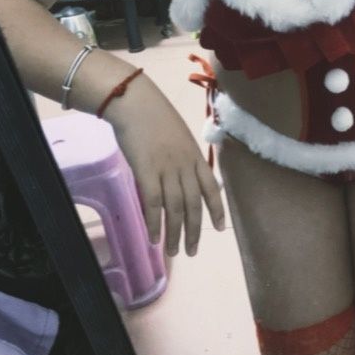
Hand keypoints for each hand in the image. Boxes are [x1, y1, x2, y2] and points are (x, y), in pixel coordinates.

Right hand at [105, 95, 225, 255]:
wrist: (136, 103)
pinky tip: (153, 237)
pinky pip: (153, 203)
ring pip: (175, 208)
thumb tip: (183, 176)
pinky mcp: (146, 171)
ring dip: (175, 233)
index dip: (216, 210)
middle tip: (192, 251)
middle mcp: (185, 165)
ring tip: (173, 251)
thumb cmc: (155, 116)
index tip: (219, 229)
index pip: (211, 187)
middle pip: (193, 204)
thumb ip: (184, 156)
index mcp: (195, 156)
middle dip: (195, 230)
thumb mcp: (179, 136)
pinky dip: (155, 223)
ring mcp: (167, 168)